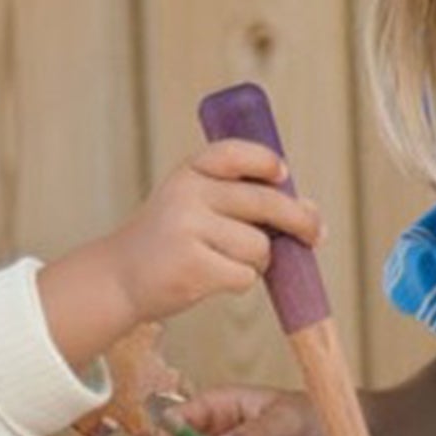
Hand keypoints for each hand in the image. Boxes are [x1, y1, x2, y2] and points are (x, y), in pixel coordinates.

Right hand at [101, 139, 322, 329]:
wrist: (119, 278)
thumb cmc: (170, 242)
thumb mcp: (197, 206)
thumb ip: (247, 202)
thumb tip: (311, 213)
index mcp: (190, 172)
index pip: (234, 154)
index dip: (265, 161)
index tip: (284, 174)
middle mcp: (188, 194)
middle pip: (265, 203)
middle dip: (299, 220)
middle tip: (316, 234)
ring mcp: (188, 229)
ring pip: (259, 246)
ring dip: (257, 261)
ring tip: (225, 262)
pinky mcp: (193, 266)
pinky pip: (244, 275)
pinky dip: (239, 282)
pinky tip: (212, 279)